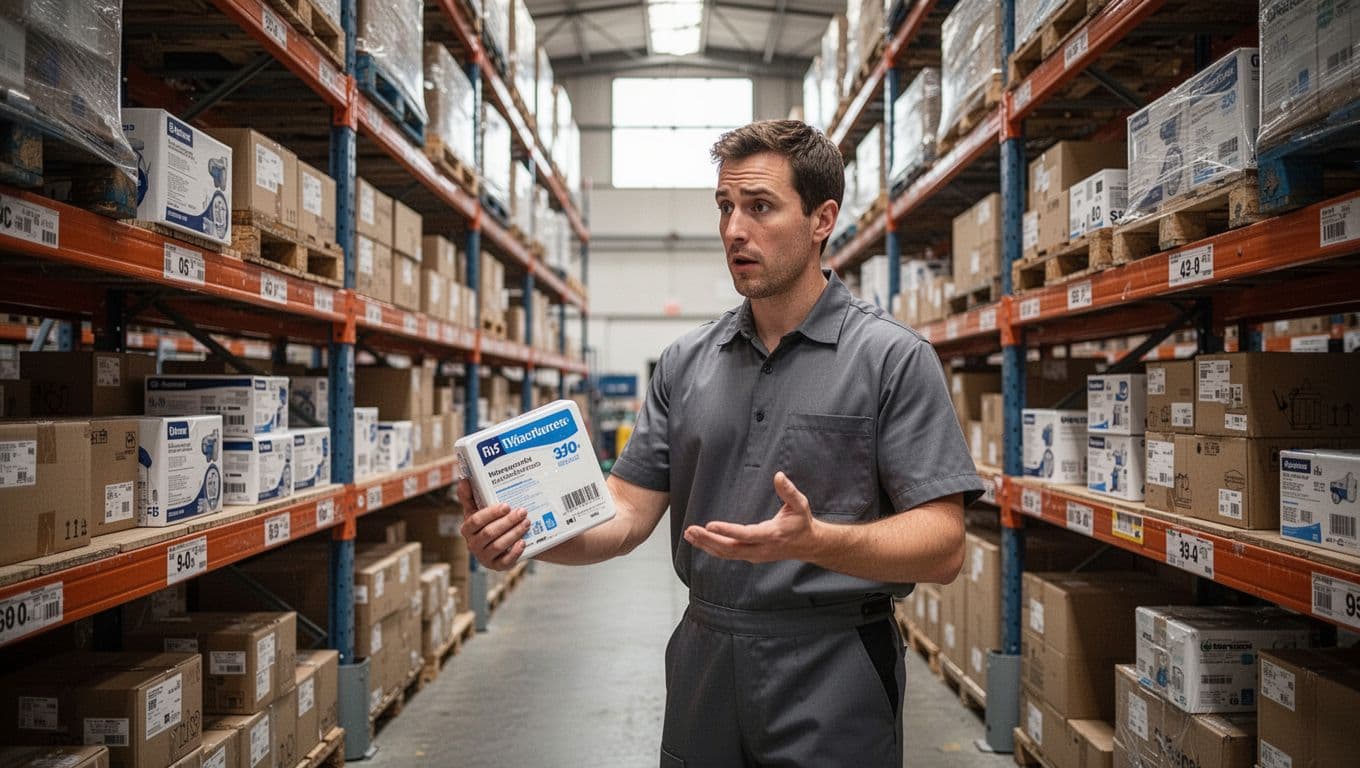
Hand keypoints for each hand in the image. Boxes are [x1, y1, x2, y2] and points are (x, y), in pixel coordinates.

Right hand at [457, 479, 529, 569]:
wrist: (501, 542)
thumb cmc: (488, 522)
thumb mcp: (478, 509)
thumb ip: (469, 495)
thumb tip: (464, 479)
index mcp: (467, 529)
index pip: (476, 520)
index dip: (491, 513)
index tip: (506, 505)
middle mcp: (472, 544)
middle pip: (489, 533)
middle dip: (507, 521)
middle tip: (523, 511)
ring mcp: (484, 557)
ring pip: (499, 546)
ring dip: (514, 533)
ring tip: (527, 522)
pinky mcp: (497, 566)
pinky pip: (505, 562)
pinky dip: (515, 552)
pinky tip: (523, 542)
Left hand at [683, 472, 822, 563]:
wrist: (808, 545)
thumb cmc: (801, 522)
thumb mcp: (800, 504)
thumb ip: (789, 491)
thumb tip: (779, 476)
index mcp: (772, 535)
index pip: (746, 534)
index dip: (727, 531)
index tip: (710, 525)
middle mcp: (761, 549)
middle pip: (731, 548)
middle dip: (709, 540)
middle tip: (691, 530)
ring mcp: (755, 555)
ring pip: (727, 554)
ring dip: (706, 545)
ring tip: (689, 534)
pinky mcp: (750, 556)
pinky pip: (728, 554)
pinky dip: (712, 548)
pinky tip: (699, 541)